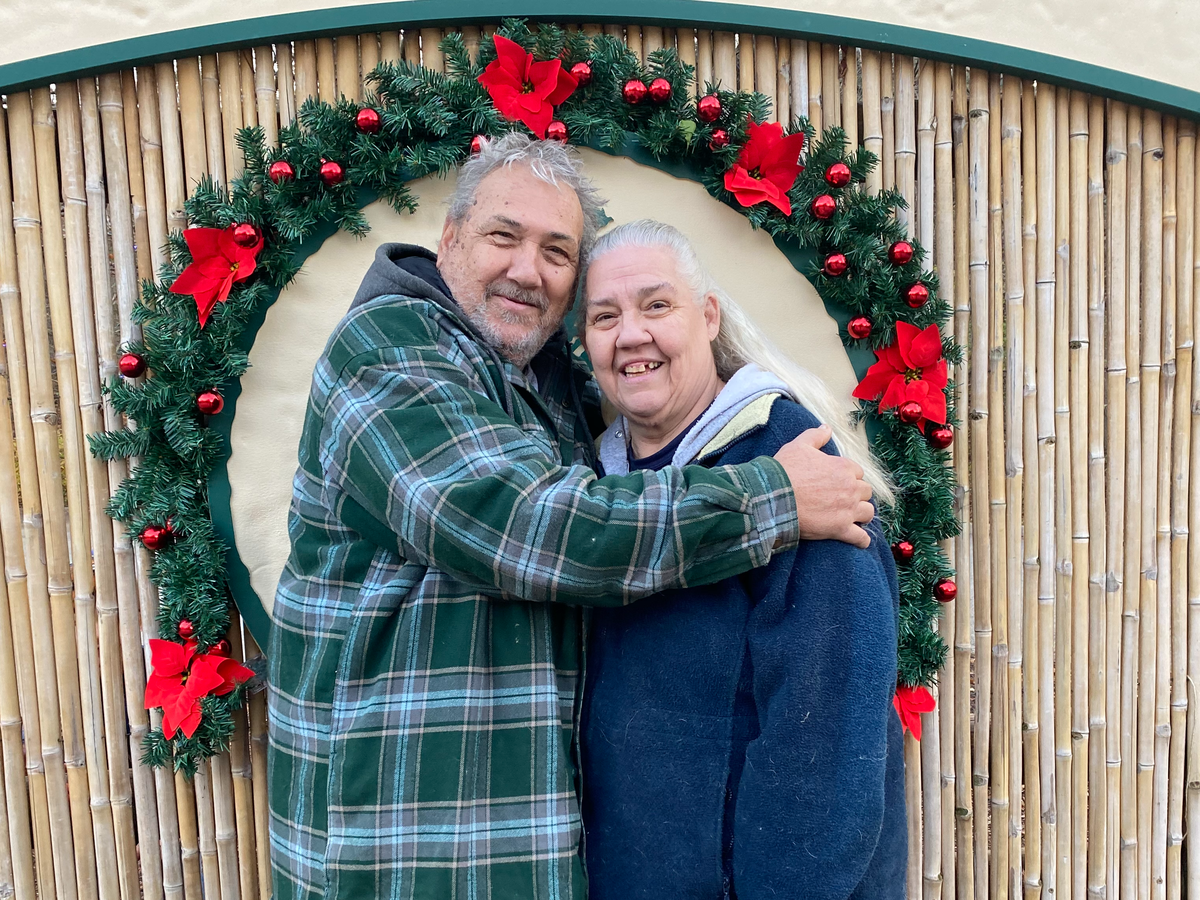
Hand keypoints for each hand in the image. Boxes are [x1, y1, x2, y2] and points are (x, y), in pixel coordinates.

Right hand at [773, 425, 874, 548]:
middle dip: (857, 495)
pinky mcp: (841, 529)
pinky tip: (859, 540)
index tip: (838, 482)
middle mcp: (851, 488)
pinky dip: (862, 540)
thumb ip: (815, 436)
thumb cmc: (785, 471)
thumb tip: (826, 427)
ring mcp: (848, 510)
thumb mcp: (798, 446)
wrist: (774, 498)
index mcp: (843, 467)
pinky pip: (861, 538)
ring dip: (862, 514)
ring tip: (853, 517)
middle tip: (843, 499)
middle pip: (865, 492)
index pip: (857, 472)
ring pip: (867, 512)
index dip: (848, 477)